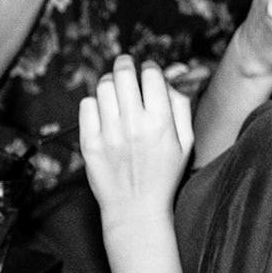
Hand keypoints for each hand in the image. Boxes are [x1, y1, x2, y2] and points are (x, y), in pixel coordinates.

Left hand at [81, 56, 193, 229]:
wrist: (136, 208)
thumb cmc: (164, 174)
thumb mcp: (186, 141)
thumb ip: (181, 105)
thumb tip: (175, 75)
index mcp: (161, 122)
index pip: (151, 74)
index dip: (151, 67)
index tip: (149, 70)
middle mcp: (133, 124)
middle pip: (123, 74)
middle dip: (126, 64)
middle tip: (127, 65)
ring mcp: (108, 133)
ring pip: (103, 86)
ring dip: (110, 82)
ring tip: (116, 90)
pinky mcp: (89, 142)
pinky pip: (86, 105)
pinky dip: (95, 102)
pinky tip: (104, 111)